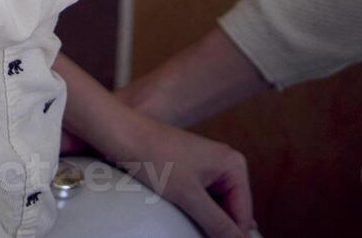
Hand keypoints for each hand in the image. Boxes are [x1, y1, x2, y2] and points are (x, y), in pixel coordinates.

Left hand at [113, 116, 253, 237]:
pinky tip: (181, 216)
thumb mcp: (188, 195)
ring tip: (188, 224)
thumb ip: (217, 223)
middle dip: (217, 227)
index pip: (243, 215)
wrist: (119, 134)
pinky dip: (193, 211)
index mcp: (234, 165)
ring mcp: (206, 167)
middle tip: (197, 234)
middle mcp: (225, 164)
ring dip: (204, 220)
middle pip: (230, 212)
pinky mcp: (189, 171)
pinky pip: (200, 199)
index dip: (231, 236)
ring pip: (214, 208)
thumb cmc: (152, 156)